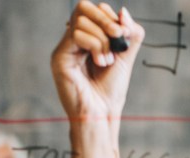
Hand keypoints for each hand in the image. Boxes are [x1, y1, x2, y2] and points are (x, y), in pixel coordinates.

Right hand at [51, 2, 144, 122]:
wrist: (101, 115)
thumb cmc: (110, 91)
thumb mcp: (126, 58)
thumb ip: (130, 35)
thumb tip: (123, 11)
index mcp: (88, 39)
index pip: (94, 10)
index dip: (110, 16)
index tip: (123, 33)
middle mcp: (74, 41)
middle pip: (83, 8)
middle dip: (105, 19)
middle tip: (118, 35)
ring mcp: (65, 48)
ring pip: (81, 21)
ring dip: (102, 39)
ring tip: (107, 61)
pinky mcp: (59, 57)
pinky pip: (77, 35)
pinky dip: (94, 44)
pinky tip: (101, 62)